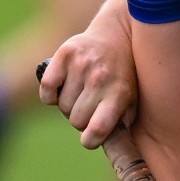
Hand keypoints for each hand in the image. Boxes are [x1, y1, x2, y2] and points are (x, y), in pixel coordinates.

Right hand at [38, 23, 136, 146]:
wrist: (118, 32)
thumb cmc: (125, 72)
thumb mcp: (133, 97)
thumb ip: (123, 121)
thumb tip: (115, 148)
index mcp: (119, 92)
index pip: (97, 129)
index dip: (90, 140)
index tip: (90, 139)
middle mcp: (100, 79)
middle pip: (75, 120)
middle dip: (80, 119)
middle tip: (88, 107)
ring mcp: (81, 65)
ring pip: (60, 106)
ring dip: (67, 105)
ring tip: (80, 93)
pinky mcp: (65, 54)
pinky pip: (46, 88)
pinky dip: (50, 94)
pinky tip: (63, 87)